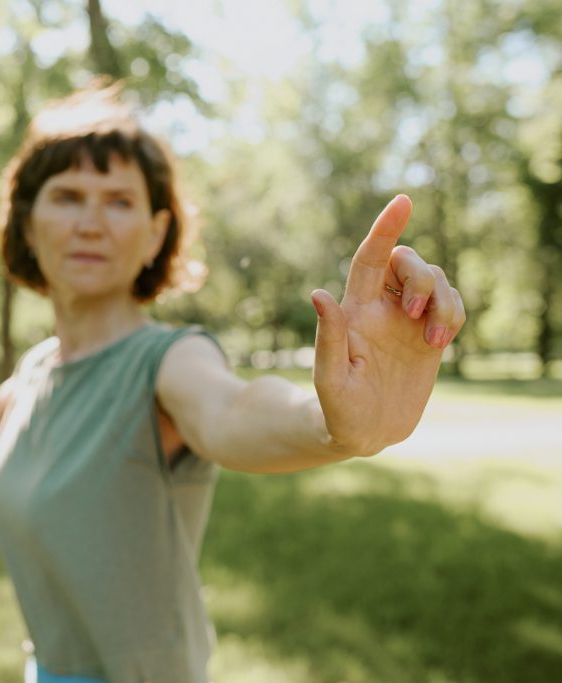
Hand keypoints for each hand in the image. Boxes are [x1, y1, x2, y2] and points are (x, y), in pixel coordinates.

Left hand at [311, 195, 465, 454]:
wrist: (364, 432)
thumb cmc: (337, 407)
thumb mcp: (329, 377)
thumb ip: (327, 337)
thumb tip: (318, 293)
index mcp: (354, 311)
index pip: (370, 259)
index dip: (384, 229)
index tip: (402, 200)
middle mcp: (382, 308)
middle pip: (408, 262)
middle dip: (422, 277)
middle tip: (417, 314)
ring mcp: (408, 320)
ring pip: (436, 280)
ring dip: (443, 302)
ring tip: (434, 342)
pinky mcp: (430, 335)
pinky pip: (453, 305)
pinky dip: (454, 315)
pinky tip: (440, 342)